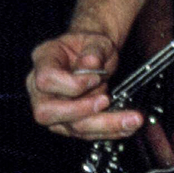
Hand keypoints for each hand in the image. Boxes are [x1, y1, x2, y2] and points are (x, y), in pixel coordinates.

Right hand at [27, 31, 142, 138]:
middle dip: (81, 111)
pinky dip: (111, 130)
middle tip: (107, 100)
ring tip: (132, 119)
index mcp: (44, 61)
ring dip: (105, 125)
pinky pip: (87, 132)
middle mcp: (41, 89)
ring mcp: (53, 109)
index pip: (46, 80)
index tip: (95, 78)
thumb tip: (91, 64)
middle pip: (47, 112)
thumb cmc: (89, 46)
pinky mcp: (69, 122)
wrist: (94, 55)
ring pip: (71, 127)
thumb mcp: (96, 40)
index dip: (71, 84)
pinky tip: (128, 125)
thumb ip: (94, 50)